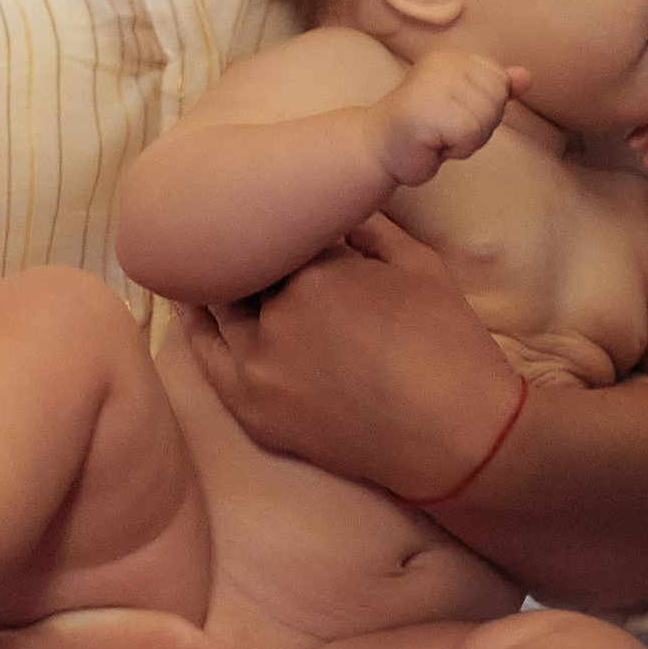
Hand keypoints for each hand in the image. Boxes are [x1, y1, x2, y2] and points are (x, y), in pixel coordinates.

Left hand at [183, 214, 522, 498]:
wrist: (455, 439)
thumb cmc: (449, 345)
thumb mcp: (419, 263)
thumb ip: (370, 226)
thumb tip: (337, 209)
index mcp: (318, 271)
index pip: (281, 230)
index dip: (288, 221)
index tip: (294, 216)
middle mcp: (277, 315)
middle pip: (245, 267)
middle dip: (255, 251)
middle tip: (258, 237)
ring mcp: (258, 367)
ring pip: (221, 308)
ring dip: (225, 284)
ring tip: (218, 261)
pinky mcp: (252, 409)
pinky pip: (209, 358)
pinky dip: (199, 327)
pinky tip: (192, 305)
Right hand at [369, 52, 528, 185]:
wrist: (378, 149)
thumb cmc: (424, 130)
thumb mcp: (466, 106)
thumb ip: (496, 90)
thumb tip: (527, 77)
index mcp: (453, 58)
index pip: (499, 82)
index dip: (484, 108)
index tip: (453, 115)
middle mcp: (444, 62)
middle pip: (497, 98)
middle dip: (480, 125)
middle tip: (446, 130)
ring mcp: (434, 83)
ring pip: (487, 116)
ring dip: (468, 139)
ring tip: (439, 137)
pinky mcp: (428, 108)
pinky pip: (471, 133)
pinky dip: (458, 147)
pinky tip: (434, 144)